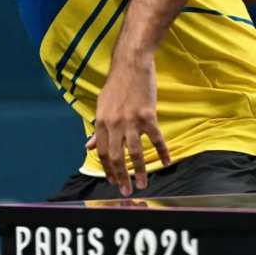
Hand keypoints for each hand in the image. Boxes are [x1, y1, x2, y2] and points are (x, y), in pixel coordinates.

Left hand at [94, 57, 169, 195]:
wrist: (131, 63)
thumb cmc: (116, 84)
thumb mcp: (102, 105)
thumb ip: (97, 128)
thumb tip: (88, 147)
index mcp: (101, 122)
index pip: (103, 152)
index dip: (107, 169)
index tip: (112, 181)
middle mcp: (114, 124)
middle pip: (117, 157)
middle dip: (121, 177)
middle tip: (126, 191)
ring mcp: (131, 120)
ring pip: (135, 153)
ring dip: (139, 172)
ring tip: (143, 184)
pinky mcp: (148, 116)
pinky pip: (156, 139)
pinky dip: (162, 152)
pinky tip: (166, 162)